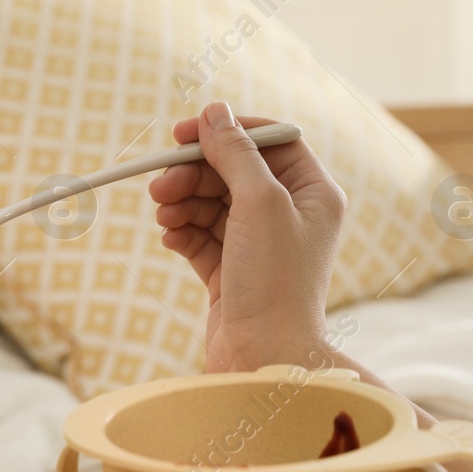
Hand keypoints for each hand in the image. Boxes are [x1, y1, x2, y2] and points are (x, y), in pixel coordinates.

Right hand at [148, 101, 345, 373]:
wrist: (265, 359)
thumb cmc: (275, 282)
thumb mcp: (258, 203)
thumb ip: (236, 153)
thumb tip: (214, 112)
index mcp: (312, 193)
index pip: (269, 141)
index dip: (227, 133)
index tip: (185, 133)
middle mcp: (289, 216)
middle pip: (232, 173)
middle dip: (194, 174)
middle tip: (160, 185)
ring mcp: (259, 246)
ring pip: (212, 205)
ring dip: (183, 203)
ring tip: (162, 213)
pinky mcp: (231, 274)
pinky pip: (201, 238)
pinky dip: (182, 232)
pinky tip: (169, 237)